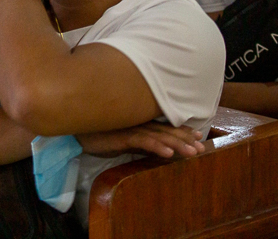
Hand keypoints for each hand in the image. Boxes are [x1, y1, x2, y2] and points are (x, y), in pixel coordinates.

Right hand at [76, 122, 204, 158]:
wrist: (76, 128)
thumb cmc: (97, 133)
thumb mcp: (122, 140)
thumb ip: (138, 142)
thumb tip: (155, 148)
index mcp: (138, 123)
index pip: (163, 127)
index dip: (180, 130)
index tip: (196, 136)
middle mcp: (138, 123)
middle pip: (166, 130)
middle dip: (184, 138)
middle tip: (201, 146)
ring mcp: (131, 128)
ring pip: (159, 136)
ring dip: (177, 144)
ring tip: (192, 152)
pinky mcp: (123, 136)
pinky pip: (143, 141)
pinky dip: (157, 146)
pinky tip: (168, 153)